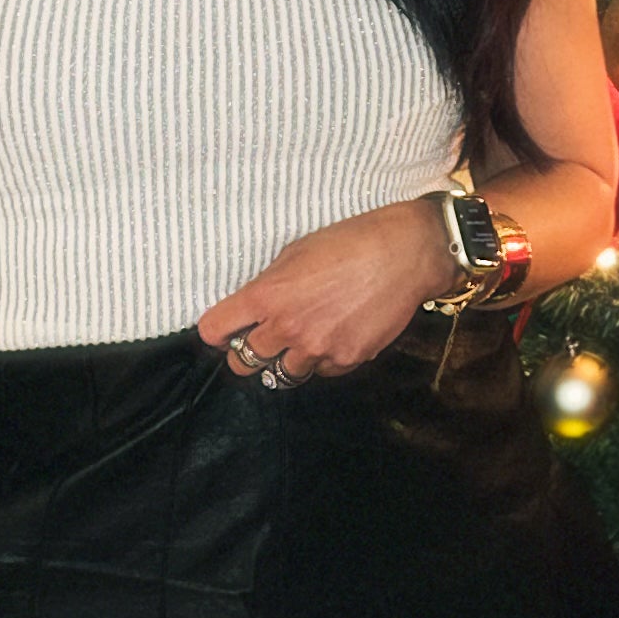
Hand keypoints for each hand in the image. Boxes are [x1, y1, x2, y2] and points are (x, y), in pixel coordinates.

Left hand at [197, 198, 456, 384]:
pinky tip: (336, 335)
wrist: (404, 254)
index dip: (216, 332)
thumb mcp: (295, 253)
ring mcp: (316, 349)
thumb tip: (253, 309)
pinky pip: (320, 371)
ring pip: (282, 374)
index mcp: (267, 296)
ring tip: (304, 337)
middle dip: (248, 352)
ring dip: (287, 359)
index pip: (214, 330)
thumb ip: (268, 286)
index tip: (224, 330)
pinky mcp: (345, 360)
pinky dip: (322, 360)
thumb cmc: (349, 243)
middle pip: (243, 363)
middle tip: (262, 339)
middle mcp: (286, 328)